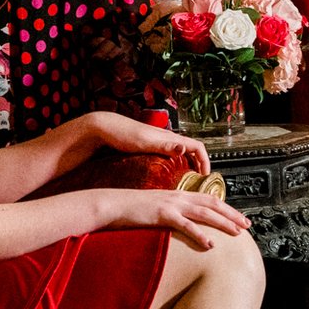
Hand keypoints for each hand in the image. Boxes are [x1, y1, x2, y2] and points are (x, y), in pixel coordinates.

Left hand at [89, 110, 209, 171]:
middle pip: (191, 150)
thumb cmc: (122, 134)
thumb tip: (184, 148)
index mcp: (169, 137)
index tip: (205, 175)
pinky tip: (166, 175)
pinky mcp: (149, 147)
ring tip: (186, 180)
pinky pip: (169, 155)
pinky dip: (175, 165)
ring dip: (187, 165)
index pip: (197, 146)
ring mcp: (157, 142)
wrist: (103, 128)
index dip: (205, 160)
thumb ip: (165, 146)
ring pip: (180, 153)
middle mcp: (166, 138)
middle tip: (199, 180)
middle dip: (199, 164)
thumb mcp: (145, 142)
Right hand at [94, 185, 250, 249]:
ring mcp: (171, 205)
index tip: (239, 218)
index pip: (209, 199)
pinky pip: (185, 226)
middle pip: (212, 203)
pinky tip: (210, 245)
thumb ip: (171, 214)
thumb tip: (182, 224)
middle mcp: (178, 197)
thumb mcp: (156, 209)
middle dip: (232, 214)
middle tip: (247, 225)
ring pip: (204, 213)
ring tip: (238, 233)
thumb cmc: (133, 210)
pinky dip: (200, 235)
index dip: (226, 208)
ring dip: (223, 223)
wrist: (112, 205)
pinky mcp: (162, 215)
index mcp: (178, 195)